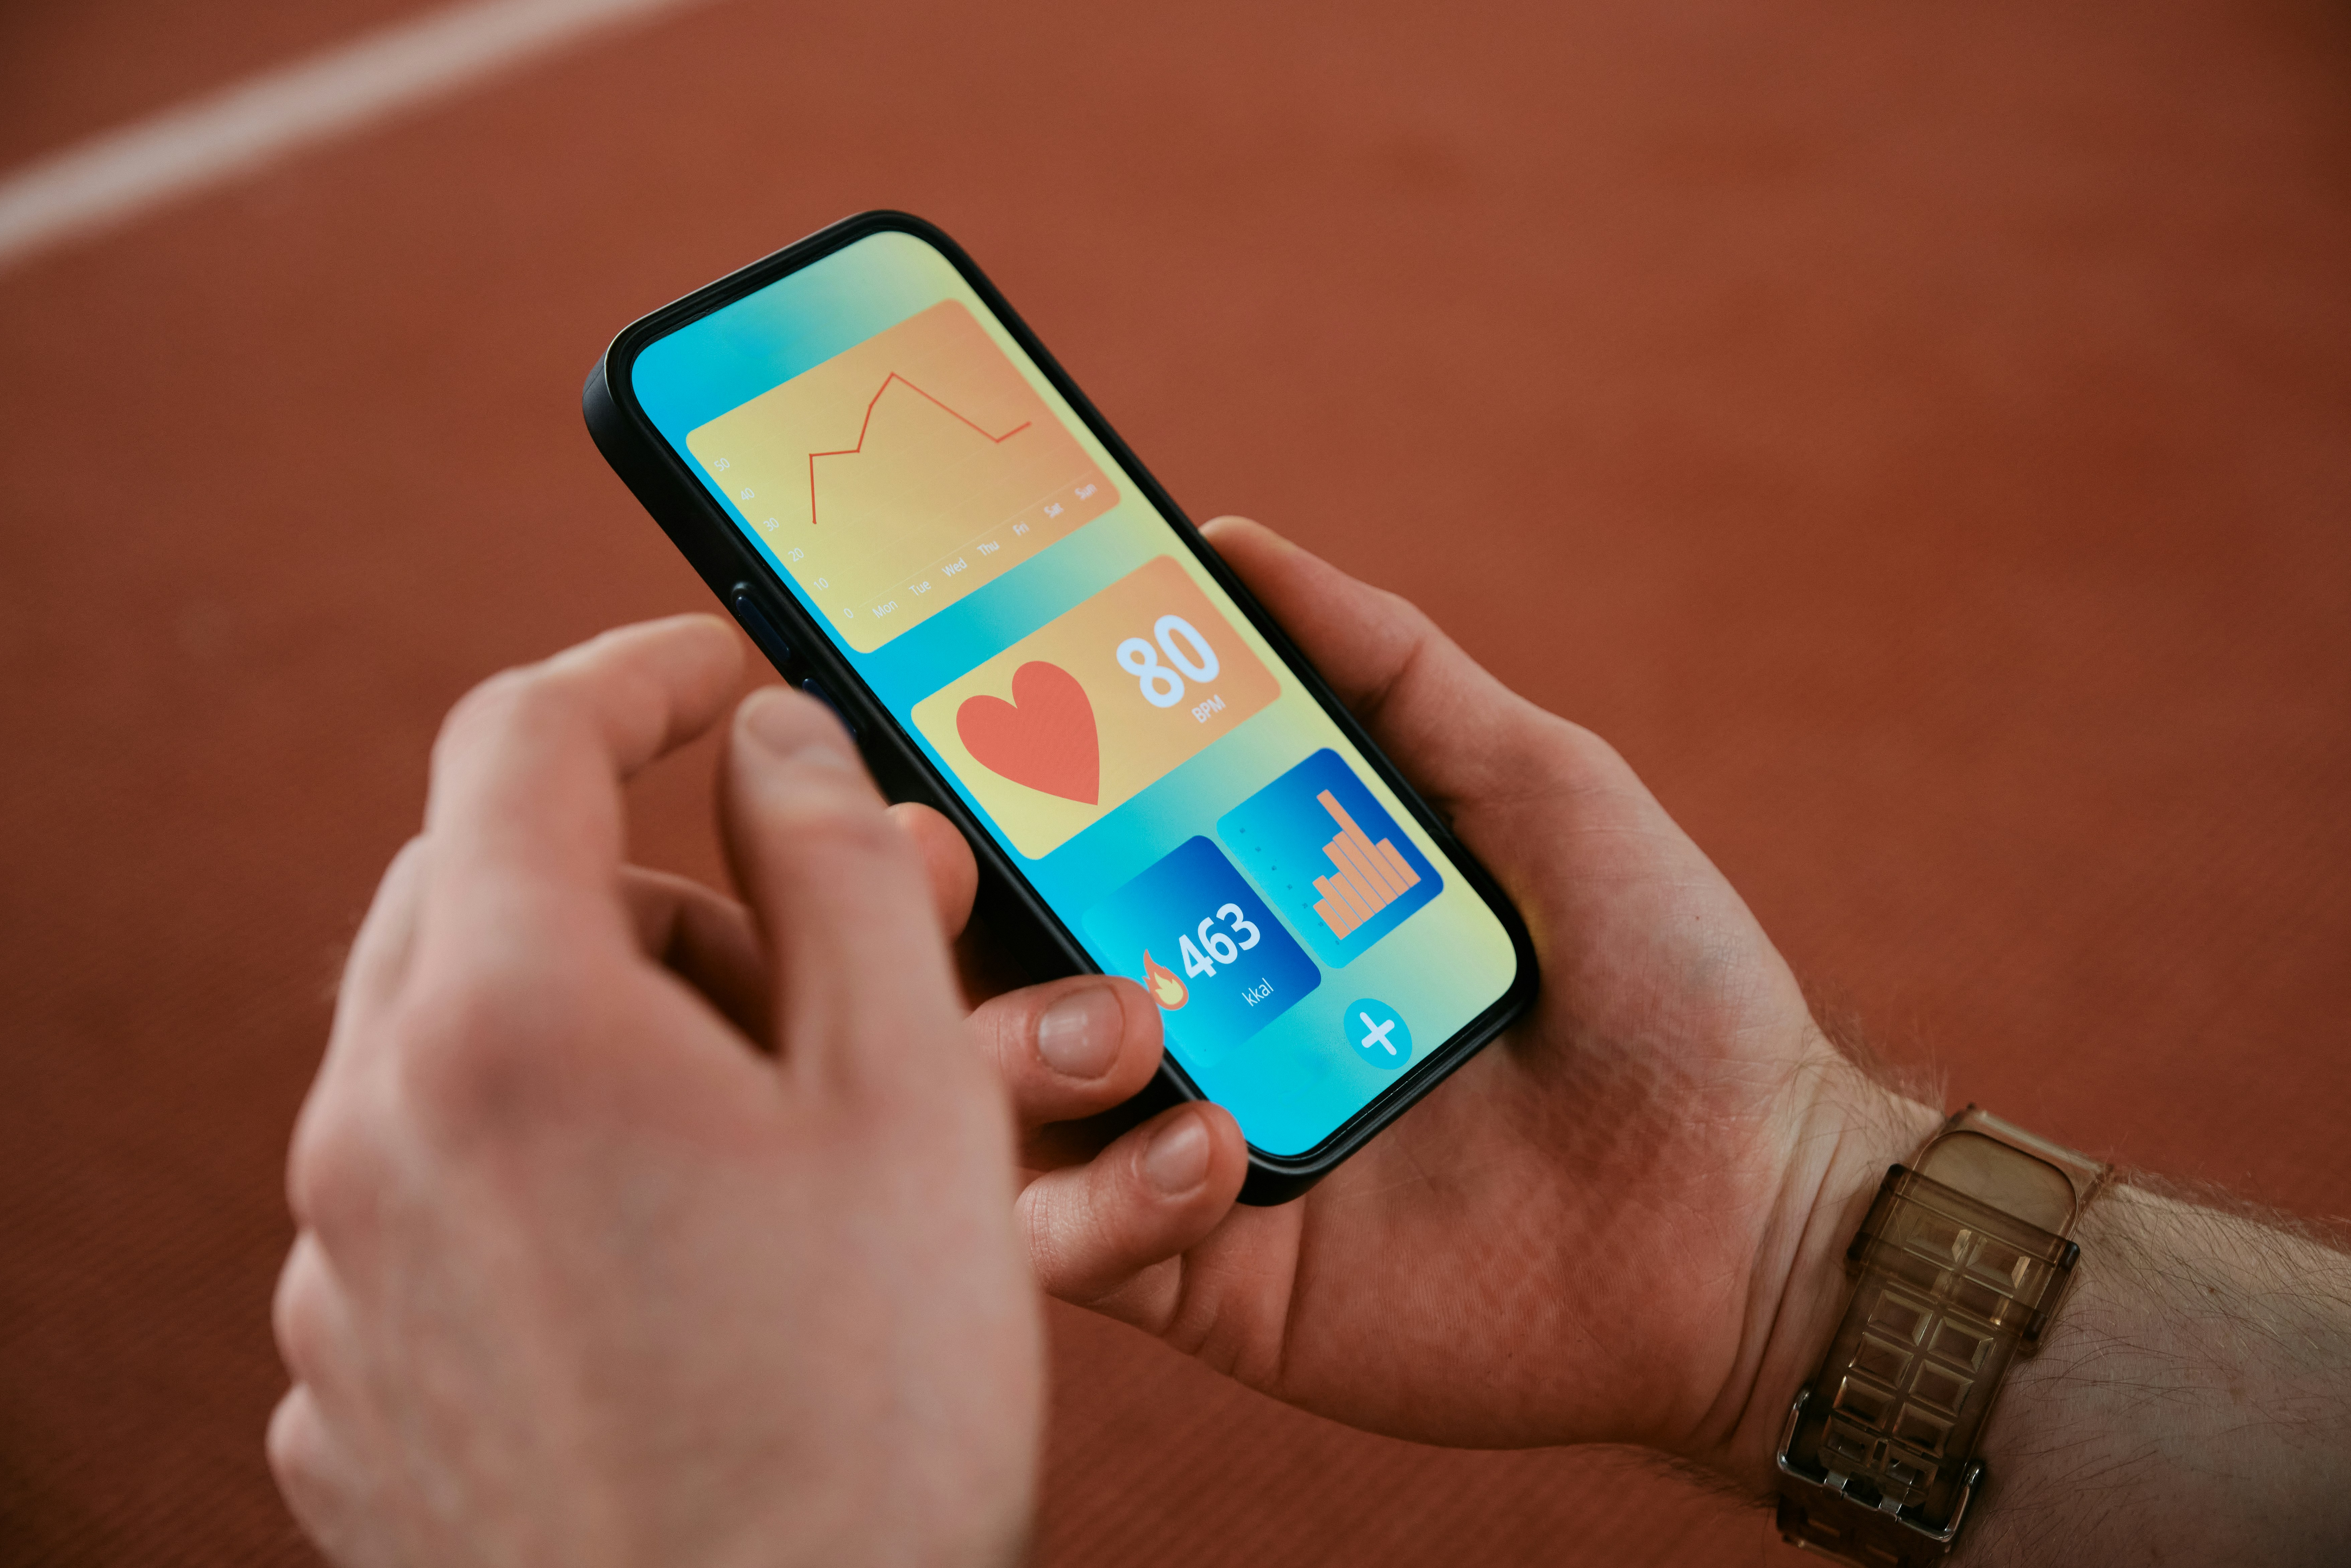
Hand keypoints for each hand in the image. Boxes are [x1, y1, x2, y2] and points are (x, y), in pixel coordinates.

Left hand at [268, 618, 1040, 1566]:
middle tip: (793, 972)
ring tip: (759, 1156)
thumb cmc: (864, 1415)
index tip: (722, 667)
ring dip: (594, 1034)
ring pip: (447, 1050)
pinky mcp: (349, 1392)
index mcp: (506, 1030)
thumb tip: (774, 740)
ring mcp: (341, 1279)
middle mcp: (372, 1139)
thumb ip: (842, 872)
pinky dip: (540, 1169)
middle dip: (634, 880)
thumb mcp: (912, 1096)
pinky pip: (427, 1200)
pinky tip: (674, 1269)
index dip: (636, 668)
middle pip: (471, 891)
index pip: (521, 737)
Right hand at [921, 518, 1940, 1486]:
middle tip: (932, 845)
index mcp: (1230, 910)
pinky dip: (1102, 1194)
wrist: (1755, 1209)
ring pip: (989, 1107)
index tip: (902, 701)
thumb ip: (1389, 665)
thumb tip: (1231, 539)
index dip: (961, 773)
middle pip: (979, 963)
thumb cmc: (1667, 986)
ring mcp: (1181, 1158)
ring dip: (1008, 1043)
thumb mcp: (1537, 786)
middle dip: (922, 902)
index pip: (1050, 836)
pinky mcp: (1209, 1285)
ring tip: (1131, 1014)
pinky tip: (1217, 1148)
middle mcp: (1181, 1026)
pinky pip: (1073, 1248)